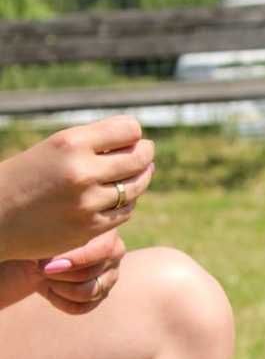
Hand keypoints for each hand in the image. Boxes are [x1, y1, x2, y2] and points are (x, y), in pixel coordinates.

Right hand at [0, 117, 154, 260]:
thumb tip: (139, 142)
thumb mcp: (54, 148)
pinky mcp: (89, 228)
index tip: (132, 137)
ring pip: (135, 187)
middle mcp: (82, 172)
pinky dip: (126, 203)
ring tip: (139, 172)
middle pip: (138, 158)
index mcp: (71, 143)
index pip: (128, 130)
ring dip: (141, 178)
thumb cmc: (25, 176)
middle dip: (145, 153)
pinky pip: (124, 212)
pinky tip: (120, 197)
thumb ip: (93, 143)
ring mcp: (87, 203)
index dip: (133, 133)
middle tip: (145, 152)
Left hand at [37, 230, 126, 314]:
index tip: (48, 265)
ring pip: (87, 293)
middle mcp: (115, 255)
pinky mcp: (102, 294)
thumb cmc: (50, 234)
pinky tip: (49, 289)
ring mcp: (110, 276)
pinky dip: (61, 301)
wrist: (47, 248)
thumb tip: (50, 259)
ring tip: (44, 278)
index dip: (76, 260)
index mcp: (108, 233)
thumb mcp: (53, 232)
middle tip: (40, 268)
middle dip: (59, 275)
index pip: (103, 250)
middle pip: (89, 274)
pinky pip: (82, 307)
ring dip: (60, 288)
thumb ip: (56, 240)